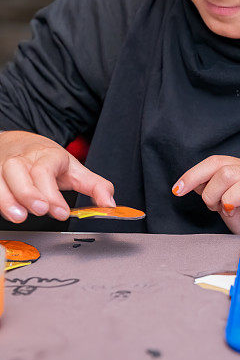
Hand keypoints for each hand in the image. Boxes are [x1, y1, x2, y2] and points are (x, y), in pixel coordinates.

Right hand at [0, 130, 115, 223]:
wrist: (18, 143)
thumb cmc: (48, 159)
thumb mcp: (74, 169)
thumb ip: (95, 186)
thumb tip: (110, 204)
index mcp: (46, 155)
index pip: (45, 170)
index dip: (52, 193)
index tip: (62, 212)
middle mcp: (21, 159)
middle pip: (18, 170)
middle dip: (28, 192)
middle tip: (41, 210)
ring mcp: (3, 167)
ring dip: (7, 199)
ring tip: (19, 216)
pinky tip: (6, 213)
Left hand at [172, 155, 239, 237]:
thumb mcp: (225, 206)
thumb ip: (211, 192)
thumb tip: (192, 183)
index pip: (215, 162)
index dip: (194, 175)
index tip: (177, 190)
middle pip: (227, 171)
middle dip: (212, 193)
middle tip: (214, 208)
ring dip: (231, 199)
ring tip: (231, 211)